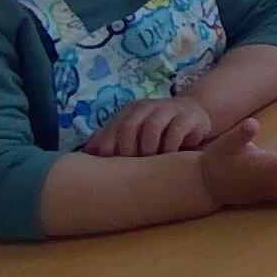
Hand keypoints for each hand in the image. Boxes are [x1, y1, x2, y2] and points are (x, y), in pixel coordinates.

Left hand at [86, 95, 212, 156]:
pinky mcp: (188, 117)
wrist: (192, 114)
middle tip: (133, 168)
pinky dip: (169, 148)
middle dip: (128, 149)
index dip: (109, 149)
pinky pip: (175, 132)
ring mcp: (168, 109)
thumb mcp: (133, 132)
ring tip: (151, 163)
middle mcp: (146, 107)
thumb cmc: (158, 130)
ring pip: (151, 127)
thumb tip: (84, 153)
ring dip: (149, 149)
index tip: (112, 169)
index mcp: (129, 111)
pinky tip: (170, 158)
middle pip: (129, 126)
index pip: (112, 129)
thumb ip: (110, 139)